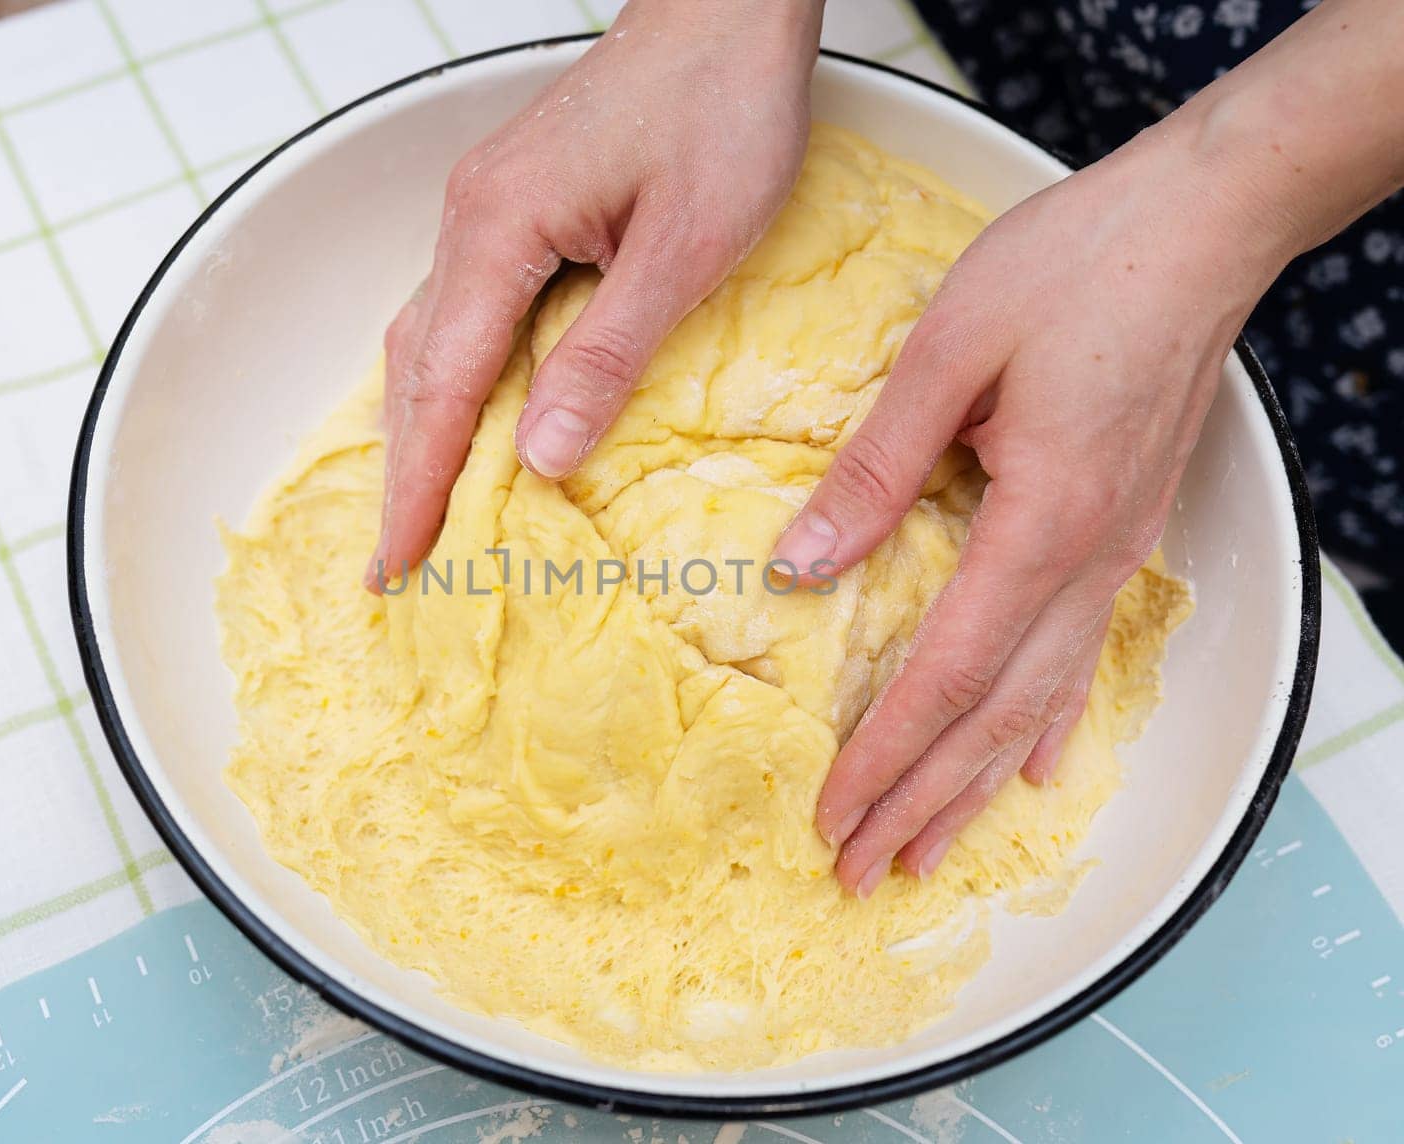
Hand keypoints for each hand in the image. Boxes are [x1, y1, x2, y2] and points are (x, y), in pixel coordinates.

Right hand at [369, 0, 822, 586]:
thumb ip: (606, 353)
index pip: (443, 385)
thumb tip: (538, 455)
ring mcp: (485, 206)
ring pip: (430, 335)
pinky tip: (468, 416)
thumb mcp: (682, 249)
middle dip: (406, 469)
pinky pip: (461, 307)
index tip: (400, 561)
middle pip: (417, 366)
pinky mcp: (514, 203)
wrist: (727, 11)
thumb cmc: (722, 111)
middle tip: (400, 561)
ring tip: (423, 506)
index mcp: (500, 230)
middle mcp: (471, 218)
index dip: (420, 482)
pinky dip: (452, 377)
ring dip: (422, 425)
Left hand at [775, 131, 1283, 894]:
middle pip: (995, 715)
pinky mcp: (1125, 527)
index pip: (949, 673)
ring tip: (930, 854)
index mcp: (1041, 521)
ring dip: (978, 785)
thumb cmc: (1076, 265)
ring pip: (1042, 702)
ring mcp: (1117, 549)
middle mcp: (1089, 559)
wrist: (1200, 223)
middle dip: (924, 801)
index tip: (834, 815)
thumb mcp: (948, 353)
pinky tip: (1034, 767)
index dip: (887, 755)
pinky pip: (1083, 654)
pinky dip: (1049, 722)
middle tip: (861, 873)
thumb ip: (875, 468)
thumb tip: (802, 562)